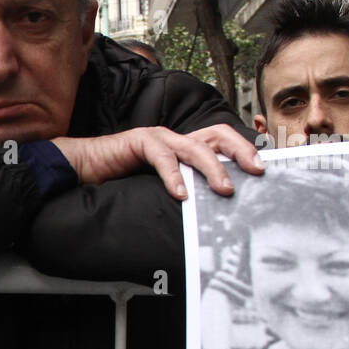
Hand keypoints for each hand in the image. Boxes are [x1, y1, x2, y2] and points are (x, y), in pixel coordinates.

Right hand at [51, 124, 263, 199]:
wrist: (84, 168)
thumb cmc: (121, 180)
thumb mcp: (160, 188)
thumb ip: (184, 191)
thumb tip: (210, 213)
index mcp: (184, 148)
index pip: (222, 142)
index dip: (244, 151)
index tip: (264, 171)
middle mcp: (176, 138)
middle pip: (218, 135)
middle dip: (241, 151)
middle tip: (256, 171)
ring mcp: (159, 138)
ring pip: (195, 147)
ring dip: (213, 168)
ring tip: (224, 189)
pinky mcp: (140, 141)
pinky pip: (163, 157)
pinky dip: (174, 176)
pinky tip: (181, 193)